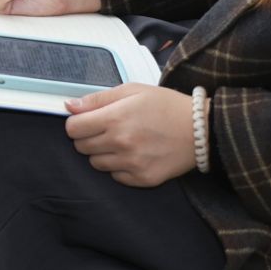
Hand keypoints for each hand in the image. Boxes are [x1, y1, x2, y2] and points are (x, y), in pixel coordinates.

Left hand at [62, 83, 195, 186]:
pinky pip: (115, 177)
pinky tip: (133, 155)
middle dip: (88, 137)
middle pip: (81, 147)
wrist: (201, 130)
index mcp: (115, 118)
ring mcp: (132, 163)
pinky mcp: (143, 179)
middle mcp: (121, 143)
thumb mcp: (132, 90)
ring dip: (102, 153)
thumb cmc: (166, 106)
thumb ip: (98, 99)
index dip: (77, 123)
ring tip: (121, 142)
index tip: (87, 121)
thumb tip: (70, 106)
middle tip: (106, 130)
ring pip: (96, 164)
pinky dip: (119, 167)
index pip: (73, 129)